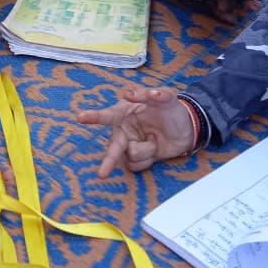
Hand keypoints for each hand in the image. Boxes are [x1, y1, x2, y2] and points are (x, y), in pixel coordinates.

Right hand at [76, 88, 194, 176]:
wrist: (187, 129)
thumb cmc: (172, 109)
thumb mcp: (165, 97)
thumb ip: (149, 94)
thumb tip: (129, 94)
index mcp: (124, 113)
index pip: (107, 116)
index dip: (93, 117)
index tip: (80, 117)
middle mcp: (123, 130)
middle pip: (113, 147)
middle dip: (109, 160)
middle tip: (102, 173)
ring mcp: (130, 145)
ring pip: (129, 157)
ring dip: (146, 151)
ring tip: (155, 141)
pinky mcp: (138, 159)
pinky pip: (137, 166)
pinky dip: (148, 160)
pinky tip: (154, 151)